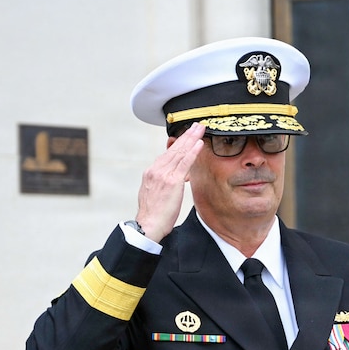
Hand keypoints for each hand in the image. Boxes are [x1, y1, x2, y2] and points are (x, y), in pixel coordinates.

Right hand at [135, 122, 204, 241]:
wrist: (148, 224)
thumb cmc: (153, 214)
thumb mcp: (155, 193)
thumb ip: (164, 182)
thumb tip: (175, 178)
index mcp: (151, 172)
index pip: (167, 153)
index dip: (179, 143)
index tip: (187, 135)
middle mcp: (155, 169)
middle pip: (174, 149)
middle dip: (186, 135)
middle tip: (196, 125)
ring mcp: (163, 174)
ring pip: (179, 152)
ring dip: (191, 138)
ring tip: (200, 128)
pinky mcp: (172, 181)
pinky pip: (184, 162)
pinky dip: (192, 151)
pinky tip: (199, 143)